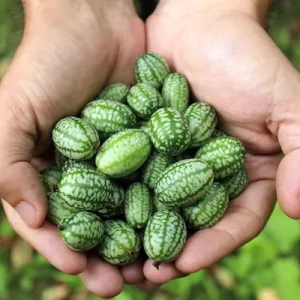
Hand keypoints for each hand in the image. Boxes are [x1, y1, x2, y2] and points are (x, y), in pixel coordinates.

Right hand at [1, 0, 144, 296]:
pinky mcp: (146, 142)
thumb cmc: (46, 64)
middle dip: (107, 255)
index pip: (54, 221)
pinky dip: (165, 200)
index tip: (84, 272)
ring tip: (154, 265)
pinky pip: (156, 176)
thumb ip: (9, 164)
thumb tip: (30, 216)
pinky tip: (178, 221)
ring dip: (139, 237)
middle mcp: (84, 170)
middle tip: (124, 283)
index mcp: (48, 170)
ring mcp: (118, 158)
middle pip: (95, 223)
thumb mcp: (13, 112)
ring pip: (129, 207)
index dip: (65, 249)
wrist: (90, 24)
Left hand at [140, 0, 299, 286]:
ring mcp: (174, 160)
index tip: (184, 262)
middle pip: (191, 222)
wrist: (201, 24)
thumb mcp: (285, 103)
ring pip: (157, 206)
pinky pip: (130, 175)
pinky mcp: (145, 144)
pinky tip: (99, 214)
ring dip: (138, 233)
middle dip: (170, 249)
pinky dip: (117, 195)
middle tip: (144, 275)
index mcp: (245, 173)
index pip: (233, 221)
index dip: (212, 245)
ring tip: (116, 258)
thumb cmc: (247, 58)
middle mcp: (208, 173)